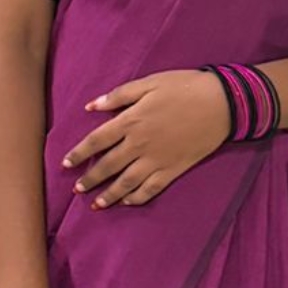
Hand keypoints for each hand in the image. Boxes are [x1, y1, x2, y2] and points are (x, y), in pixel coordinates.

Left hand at [64, 69, 229, 207]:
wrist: (221, 103)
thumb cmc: (184, 87)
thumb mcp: (149, 83)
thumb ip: (119, 95)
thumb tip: (92, 106)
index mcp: (131, 121)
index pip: (96, 141)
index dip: (79, 153)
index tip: (66, 163)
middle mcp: (139, 144)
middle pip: (107, 165)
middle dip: (90, 179)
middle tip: (77, 189)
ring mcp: (156, 159)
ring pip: (126, 182)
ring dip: (109, 194)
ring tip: (96, 204)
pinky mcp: (173, 169)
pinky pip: (150, 189)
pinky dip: (137, 198)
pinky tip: (127, 202)